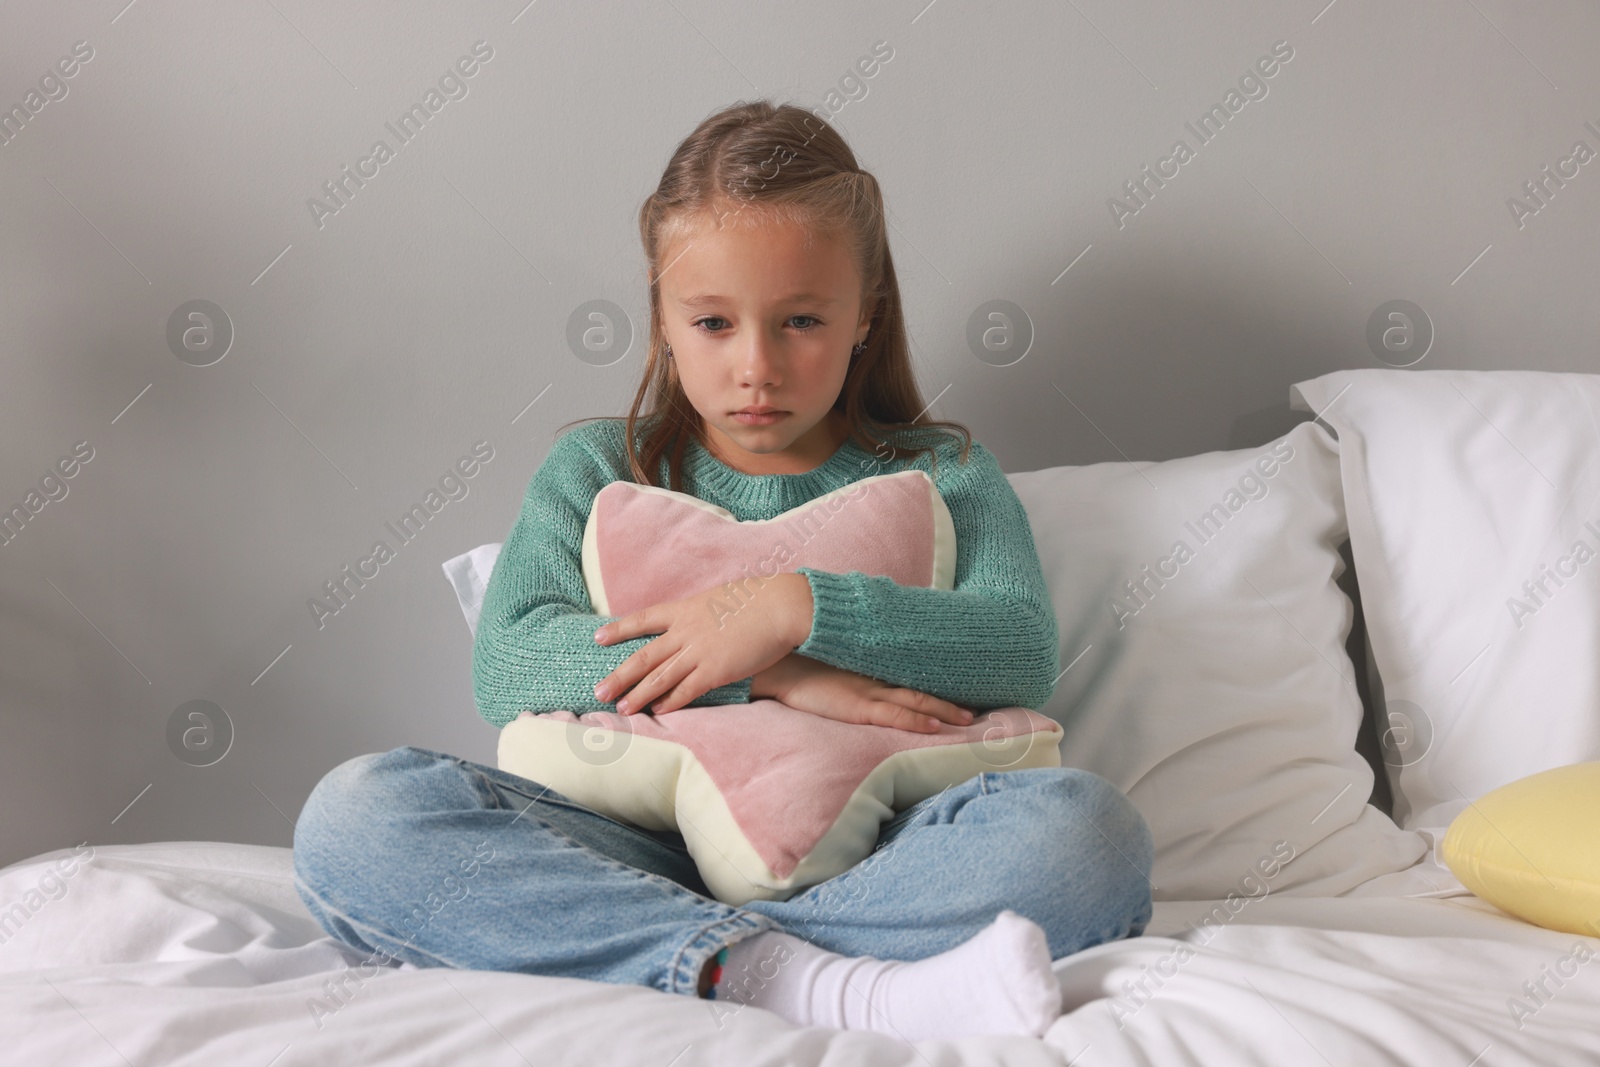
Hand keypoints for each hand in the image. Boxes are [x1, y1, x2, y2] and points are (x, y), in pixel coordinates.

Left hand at [592, 573, 812, 715]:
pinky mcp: (716, 671)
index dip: (619, 630)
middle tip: (599, 691)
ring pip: (660, 677)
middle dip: (620, 675)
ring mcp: (699, 652)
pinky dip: (672, 702)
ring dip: (640, 695)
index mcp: (685, 609)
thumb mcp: (720, 597)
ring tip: (622, 708)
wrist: (780, 607)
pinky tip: (659, 712)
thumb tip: (697, 616)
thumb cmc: (757, 599)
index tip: (598, 638)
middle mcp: (685, 631)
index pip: (643, 619)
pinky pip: (688, 690)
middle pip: (644, 656)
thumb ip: (702, 611)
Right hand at [758, 653, 975, 733]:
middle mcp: (873, 678)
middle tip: (976, 709)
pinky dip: (917, 721)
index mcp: (866, 669)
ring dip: (944, 711)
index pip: (906, 676)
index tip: (955, 690)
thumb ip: (842, 672)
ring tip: (968, 719)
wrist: (774, 664)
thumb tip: (849, 679)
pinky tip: (936, 727)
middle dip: (949, 700)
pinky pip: (894, 715)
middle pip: (919, 689)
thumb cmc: (794, 665)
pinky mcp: (857, 706)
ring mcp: (867, 692)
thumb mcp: (824, 666)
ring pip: (915, 702)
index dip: (932, 685)